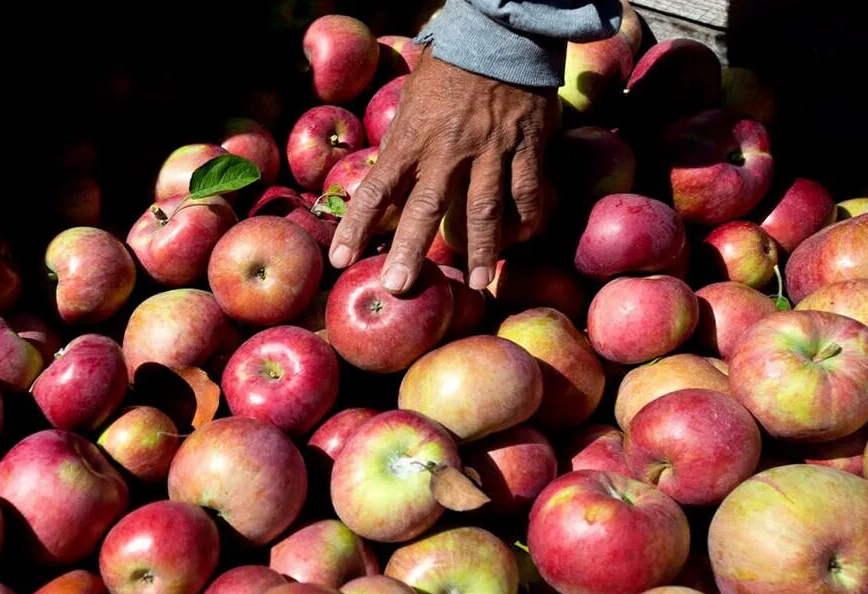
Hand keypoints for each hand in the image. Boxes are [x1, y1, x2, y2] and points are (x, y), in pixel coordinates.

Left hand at [328, 50, 557, 293]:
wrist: (499, 33)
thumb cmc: (448, 70)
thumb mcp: (411, 101)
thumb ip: (400, 143)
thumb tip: (382, 179)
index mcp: (412, 137)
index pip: (376, 188)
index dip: (356, 226)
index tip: (340, 259)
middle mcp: (447, 148)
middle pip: (425, 207)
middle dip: (410, 250)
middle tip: (398, 286)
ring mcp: (489, 149)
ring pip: (484, 208)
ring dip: (482, 249)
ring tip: (480, 283)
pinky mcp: (526, 146)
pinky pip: (527, 191)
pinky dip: (525, 219)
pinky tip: (520, 242)